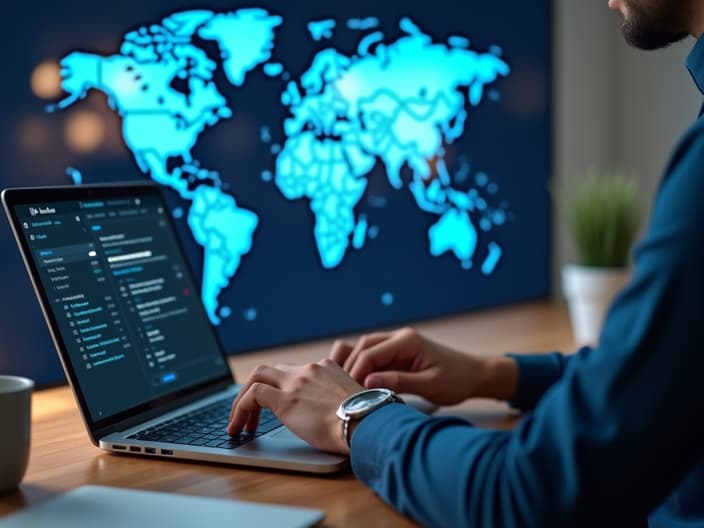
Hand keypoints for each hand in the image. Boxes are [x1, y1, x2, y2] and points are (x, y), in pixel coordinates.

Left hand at [227, 359, 363, 454]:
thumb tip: (333, 417)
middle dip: (255, 390)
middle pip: (271, 370)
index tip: (277, 407)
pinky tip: (238, 426)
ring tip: (237, 422)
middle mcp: (310, 370)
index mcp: (327, 368)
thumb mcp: (352, 402)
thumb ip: (338, 400)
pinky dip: (240, 409)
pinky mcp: (285, 399)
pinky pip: (253, 395)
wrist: (366, 422)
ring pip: (257, 377)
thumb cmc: (366, 419)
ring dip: (243, 399)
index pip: (295, 372)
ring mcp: (296, 382)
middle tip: (250, 413)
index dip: (281, 388)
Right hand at [330, 327, 517, 404]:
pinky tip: (359, 384)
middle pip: (363, 346)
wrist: (474, 375)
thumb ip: (399, 383)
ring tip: (349, 389)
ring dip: (356, 367)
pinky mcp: (398, 354)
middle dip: (351, 368)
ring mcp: (398, 344)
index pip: (370, 353)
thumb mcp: (430, 385)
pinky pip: (374, 356)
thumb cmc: (456, 380)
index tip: (350, 393)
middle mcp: (400, 337)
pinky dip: (364, 368)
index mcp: (407, 341)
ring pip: (366, 349)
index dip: (356, 372)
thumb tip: (369, 383)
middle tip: (344, 392)